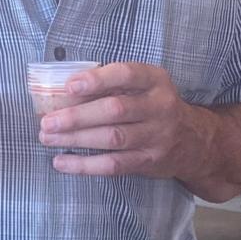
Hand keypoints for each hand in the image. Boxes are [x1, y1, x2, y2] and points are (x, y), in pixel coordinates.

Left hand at [38, 62, 214, 180]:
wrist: (193, 140)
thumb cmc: (152, 106)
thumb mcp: (144, 86)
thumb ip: (112, 84)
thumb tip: (61, 90)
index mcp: (156, 80)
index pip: (127, 74)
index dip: (97, 80)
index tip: (69, 85)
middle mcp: (160, 107)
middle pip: (115, 110)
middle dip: (77, 116)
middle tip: (47, 121)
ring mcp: (156, 136)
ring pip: (112, 138)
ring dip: (75, 139)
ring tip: (47, 138)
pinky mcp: (149, 161)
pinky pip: (113, 165)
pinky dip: (84, 165)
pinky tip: (61, 162)